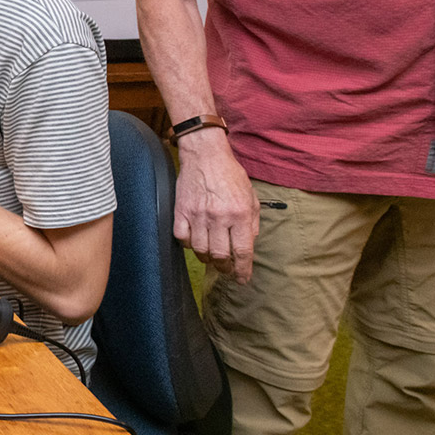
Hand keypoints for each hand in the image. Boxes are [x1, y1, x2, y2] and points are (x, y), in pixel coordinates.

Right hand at [174, 132, 257, 282]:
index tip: (243, 279)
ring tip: (212, 257)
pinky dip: (189, 244)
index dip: (243, 270)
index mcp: (240, 214)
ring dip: (207, 258)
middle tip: (226, 269)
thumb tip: (248, 245)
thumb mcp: (251, 197)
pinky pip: (183, 238)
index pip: (243, 251)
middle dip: (225, 268)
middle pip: (220, 256)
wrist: (205, 156)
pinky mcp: (181, 211)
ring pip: (200, 250)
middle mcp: (219, 217)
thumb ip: (252, 223)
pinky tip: (196, 241)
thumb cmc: (230, 175)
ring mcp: (198, 215)